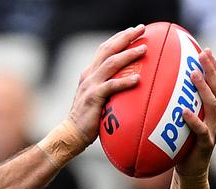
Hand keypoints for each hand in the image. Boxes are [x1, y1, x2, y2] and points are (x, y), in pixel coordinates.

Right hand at [67, 25, 146, 141]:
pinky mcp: (93, 97)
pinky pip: (111, 86)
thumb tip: (131, 84)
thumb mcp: (98, 97)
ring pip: (111, 63)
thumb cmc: (88, 119)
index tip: (134, 30)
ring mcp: (90, 85)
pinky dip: (124, 81)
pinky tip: (137, 78)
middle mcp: (89, 75)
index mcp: (90, 73)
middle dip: (125, 37)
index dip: (119, 37)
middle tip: (142, 29)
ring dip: (128, 54)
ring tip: (144, 49)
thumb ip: (109, 87)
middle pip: (108, 49)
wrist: (72, 133)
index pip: (104, 49)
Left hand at [175, 49, 215, 177]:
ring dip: (203, 88)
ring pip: (213, 105)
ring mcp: (214, 130)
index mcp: (213, 109)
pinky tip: (184, 112)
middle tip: (202, 54)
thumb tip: (156, 85)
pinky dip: (193, 120)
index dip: (213, 66)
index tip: (204, 49)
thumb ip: (177, 104)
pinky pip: (201, 130)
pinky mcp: (207, 144)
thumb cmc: (183, 143)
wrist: (190, 170)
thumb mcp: (181, 120)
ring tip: (193, 75)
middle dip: (212, 69)